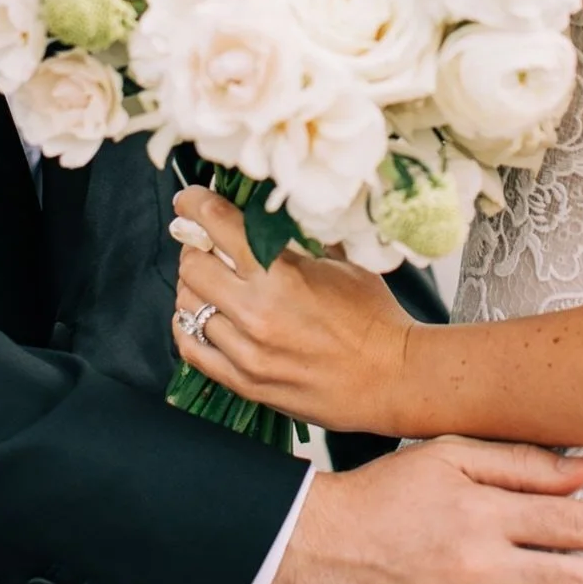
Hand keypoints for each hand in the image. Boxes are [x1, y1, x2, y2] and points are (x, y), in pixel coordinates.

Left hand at [171, 186, 412, 434]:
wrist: (395, 378)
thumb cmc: (375, 317)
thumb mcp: (343, 262)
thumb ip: (301, 237)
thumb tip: (273, 211)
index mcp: (281, 273)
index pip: (217, 224)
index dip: (195, 204)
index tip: (190, 200)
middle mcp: (257, 311)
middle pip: (193, 263)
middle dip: (196, 247)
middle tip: (207, 244)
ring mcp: (248, 351)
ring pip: (187, 305)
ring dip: (196, 287)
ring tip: (214, 281)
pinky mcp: (246, 383)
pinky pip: (193, 349)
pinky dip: (189, 326)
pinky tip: (205, 316)